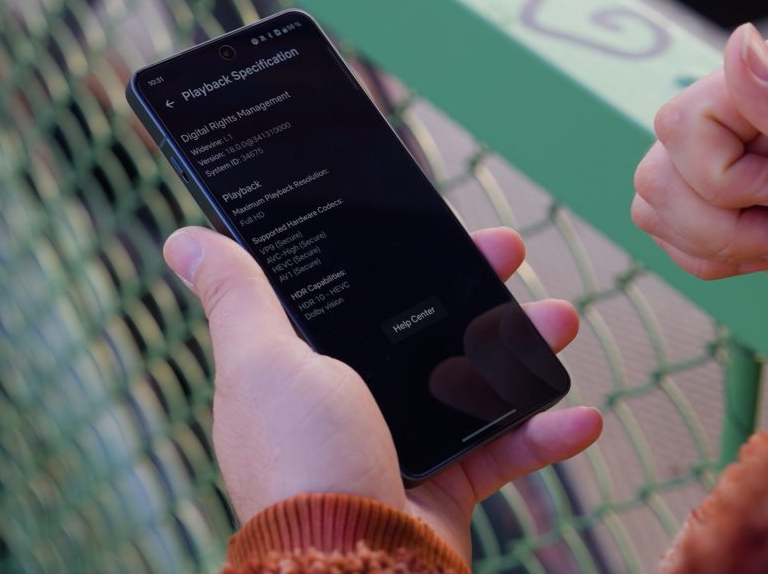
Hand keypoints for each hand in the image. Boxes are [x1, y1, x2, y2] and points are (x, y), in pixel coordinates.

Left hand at [163, 226, 601, 561]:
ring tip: (561, 322)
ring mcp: (407, 442)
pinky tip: (582, 418)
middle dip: (476, 287)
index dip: (404, 256)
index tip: (439, 227)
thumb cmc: (300, 461)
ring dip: (525, 351)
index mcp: (312, 365)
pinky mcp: (449, 485)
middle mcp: (359, 400)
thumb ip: (238, 296)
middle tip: (509, 253)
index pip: (366, 293)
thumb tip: (186, 239)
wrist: (350, 566)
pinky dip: (545, 437)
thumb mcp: (261, 361)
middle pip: (431, 328)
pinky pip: (507, 451)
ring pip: (478, 380)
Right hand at [632, 24, 767, 324]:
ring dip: (715, 241)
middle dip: (719, 219)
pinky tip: (761, 251)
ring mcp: (719, 149)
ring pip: (652, 195)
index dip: (727, 176)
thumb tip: (739, 40)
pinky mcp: (705, 195)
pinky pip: (657, 224)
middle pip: (662, 159)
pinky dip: (706, 256)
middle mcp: (743, 102)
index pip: (690, 117)